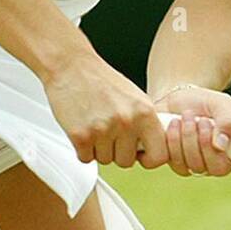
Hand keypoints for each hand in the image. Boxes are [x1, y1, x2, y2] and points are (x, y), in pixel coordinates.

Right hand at [43, 51, 167, 168]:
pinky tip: (84, 129)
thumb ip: (146, 123)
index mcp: (145, 112)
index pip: (159, 155)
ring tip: (96, 126)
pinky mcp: (81, 136)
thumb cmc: (101, 81)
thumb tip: (153, 146)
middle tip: (110, 133)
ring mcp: (104, 130)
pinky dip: (83, 149)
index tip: (141, 155)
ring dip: (99, 149)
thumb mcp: (136, 98)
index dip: (149, 158)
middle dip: (118, 152)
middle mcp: (127, 122)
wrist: (71, 67)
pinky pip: (85, 158)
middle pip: (127, 162)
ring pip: (105, 161)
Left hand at [154, 85, 230, 185]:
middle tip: (202, 120)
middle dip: (207, 142)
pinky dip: (172, 140)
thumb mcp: (221, 104)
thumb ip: (227, 120)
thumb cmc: (205, 103)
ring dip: (188, 137)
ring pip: (194, 165)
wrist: (177, 98)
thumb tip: (221, 146)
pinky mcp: (177, 164)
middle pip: (218, 169)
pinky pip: (174, 162)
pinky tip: (173, 124)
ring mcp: (198, 167)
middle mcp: (221, 163)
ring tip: (186, 116)